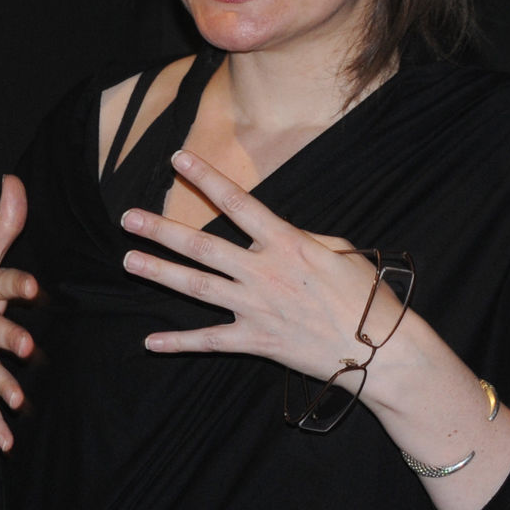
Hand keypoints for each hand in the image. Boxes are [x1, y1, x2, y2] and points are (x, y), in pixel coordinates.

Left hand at [120, 149, 401, 383]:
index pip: (237, 203)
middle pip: (203, 246)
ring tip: (129, 261)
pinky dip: (179, 343)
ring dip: (160, 273)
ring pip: (196, 287)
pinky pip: (210, 341)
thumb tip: (276, 236)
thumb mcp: (340, 252)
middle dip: (162, 230)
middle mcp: (265, 273)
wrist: (380, 350)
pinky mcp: (257, 342)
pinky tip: (151, 342)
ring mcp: (257, 308)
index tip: (178, 159)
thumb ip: (302, 239)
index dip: (206, 178)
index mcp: (287, 244)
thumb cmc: (367, 297)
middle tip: (129, 219)